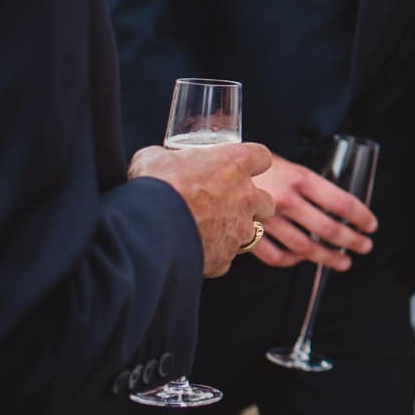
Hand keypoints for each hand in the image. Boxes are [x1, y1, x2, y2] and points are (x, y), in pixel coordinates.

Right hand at [129, 142, 276, 276]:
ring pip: (251, 232)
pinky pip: (226, 258)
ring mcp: (240, 229)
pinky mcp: (226, 257)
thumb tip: (159, 160)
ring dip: (234, 231)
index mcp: (236, 163)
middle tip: (226, 204)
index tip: (238, 166)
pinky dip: (214, 256)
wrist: (148, 230)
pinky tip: (194, 251)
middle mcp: (247, 197)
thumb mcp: (155, 158)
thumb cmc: (156, 186)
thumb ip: (167, 157)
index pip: (261, 156)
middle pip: (267, 201)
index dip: (251, 162)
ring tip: (207, 231)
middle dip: (252, 204)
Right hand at [248, 155, 377, 270]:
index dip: (361, 217)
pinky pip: (275, 257)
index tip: (371, 225)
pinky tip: (300, 260)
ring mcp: (266, 220)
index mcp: (299, 178)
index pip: (341, 202)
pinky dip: (291, 261)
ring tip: (342, 262)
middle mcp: (285, 200)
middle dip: (351, 241)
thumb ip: (305, 183)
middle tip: (364, 247)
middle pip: (327, 229)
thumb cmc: (249, 163)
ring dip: (327, 258)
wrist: (207, 167)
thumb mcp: (283, 163)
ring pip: (305, 248)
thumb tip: (333, 203)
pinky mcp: (247, 235)